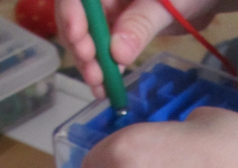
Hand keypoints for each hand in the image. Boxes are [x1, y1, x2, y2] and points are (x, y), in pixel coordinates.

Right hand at [55, 0, 218, 97]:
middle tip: (93, 71)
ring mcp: (110, 11)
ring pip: (88, 37)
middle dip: (80, 46)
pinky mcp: (119, 30)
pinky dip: (105, 69)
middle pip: (76, 17)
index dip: (71, 14)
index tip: (79, 38)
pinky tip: (105, 89)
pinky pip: (104, 50)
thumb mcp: (166, 5)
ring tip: (100, 85)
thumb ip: (140, 24)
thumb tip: (116, 53)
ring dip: (90, 63)